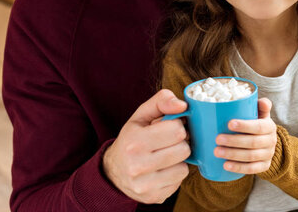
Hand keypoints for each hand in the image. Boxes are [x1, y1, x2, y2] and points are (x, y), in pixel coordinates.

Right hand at [102, 89, 190, 203]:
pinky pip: (180, 181)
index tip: (168, 128)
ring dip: (178, 160)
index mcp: (135, 141)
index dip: (176, 126)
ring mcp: (146, 184)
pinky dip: (174, 173)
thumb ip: (161, 101)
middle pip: (183, 149)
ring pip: (184, 167)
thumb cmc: (131, 139)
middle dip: (179, 143)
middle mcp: (138, 165)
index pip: (177, 129)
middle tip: (167, 142)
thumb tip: (183, 106)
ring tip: (165, 155)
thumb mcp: (141, 116)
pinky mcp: (154, 197)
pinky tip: (162, 169)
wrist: (113, 172)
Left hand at [214, 98, 276, 173]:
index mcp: (269, 126)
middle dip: (234, 141)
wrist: (266, 142)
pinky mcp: (264, 166)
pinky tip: (226, 166)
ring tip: (217, 152)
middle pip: (252, 143)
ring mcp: (268, 155)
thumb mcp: (260, 114)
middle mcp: (271, 141)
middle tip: (217, 139)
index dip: (245, 126)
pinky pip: (252, 169)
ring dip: (233, 154)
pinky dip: (239, 168)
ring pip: (250, 156)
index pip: (259, 126)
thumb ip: (260, 106)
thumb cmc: (256, 123)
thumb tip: (263, 101)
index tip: (229, 124)